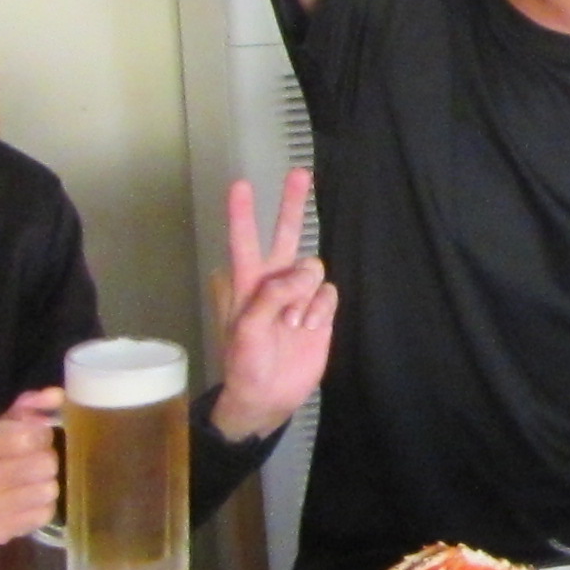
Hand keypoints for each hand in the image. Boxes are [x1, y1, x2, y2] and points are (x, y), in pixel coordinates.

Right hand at [0, 389, 61, 549]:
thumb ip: (24, 408)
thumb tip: (58, 395)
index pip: (31, 436)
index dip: (41, 436)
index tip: (35, 439)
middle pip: (46, 463)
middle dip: (45, 460)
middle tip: (34, 462)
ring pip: (49, 490)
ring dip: (45, 484)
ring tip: (30, 482)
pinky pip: (44, 514)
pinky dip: (41, 506)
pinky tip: (25, 502)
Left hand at [210, 169, 335, 438]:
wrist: (269, 396)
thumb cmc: (245, 363)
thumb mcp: (246, 330)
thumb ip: (270, 296)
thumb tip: (304, 275)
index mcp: (246, 281)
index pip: (244, 240)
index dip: (242, 213)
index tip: (240, 185)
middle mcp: (273, 280)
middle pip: (286, 234)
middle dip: (292, 204)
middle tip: (301, 173)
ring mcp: (298, 294)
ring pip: (314, 268)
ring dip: (306, 294)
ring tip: (293, 323)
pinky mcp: (319, 310)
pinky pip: (329, 293)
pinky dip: (320, 310)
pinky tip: (308, 328)